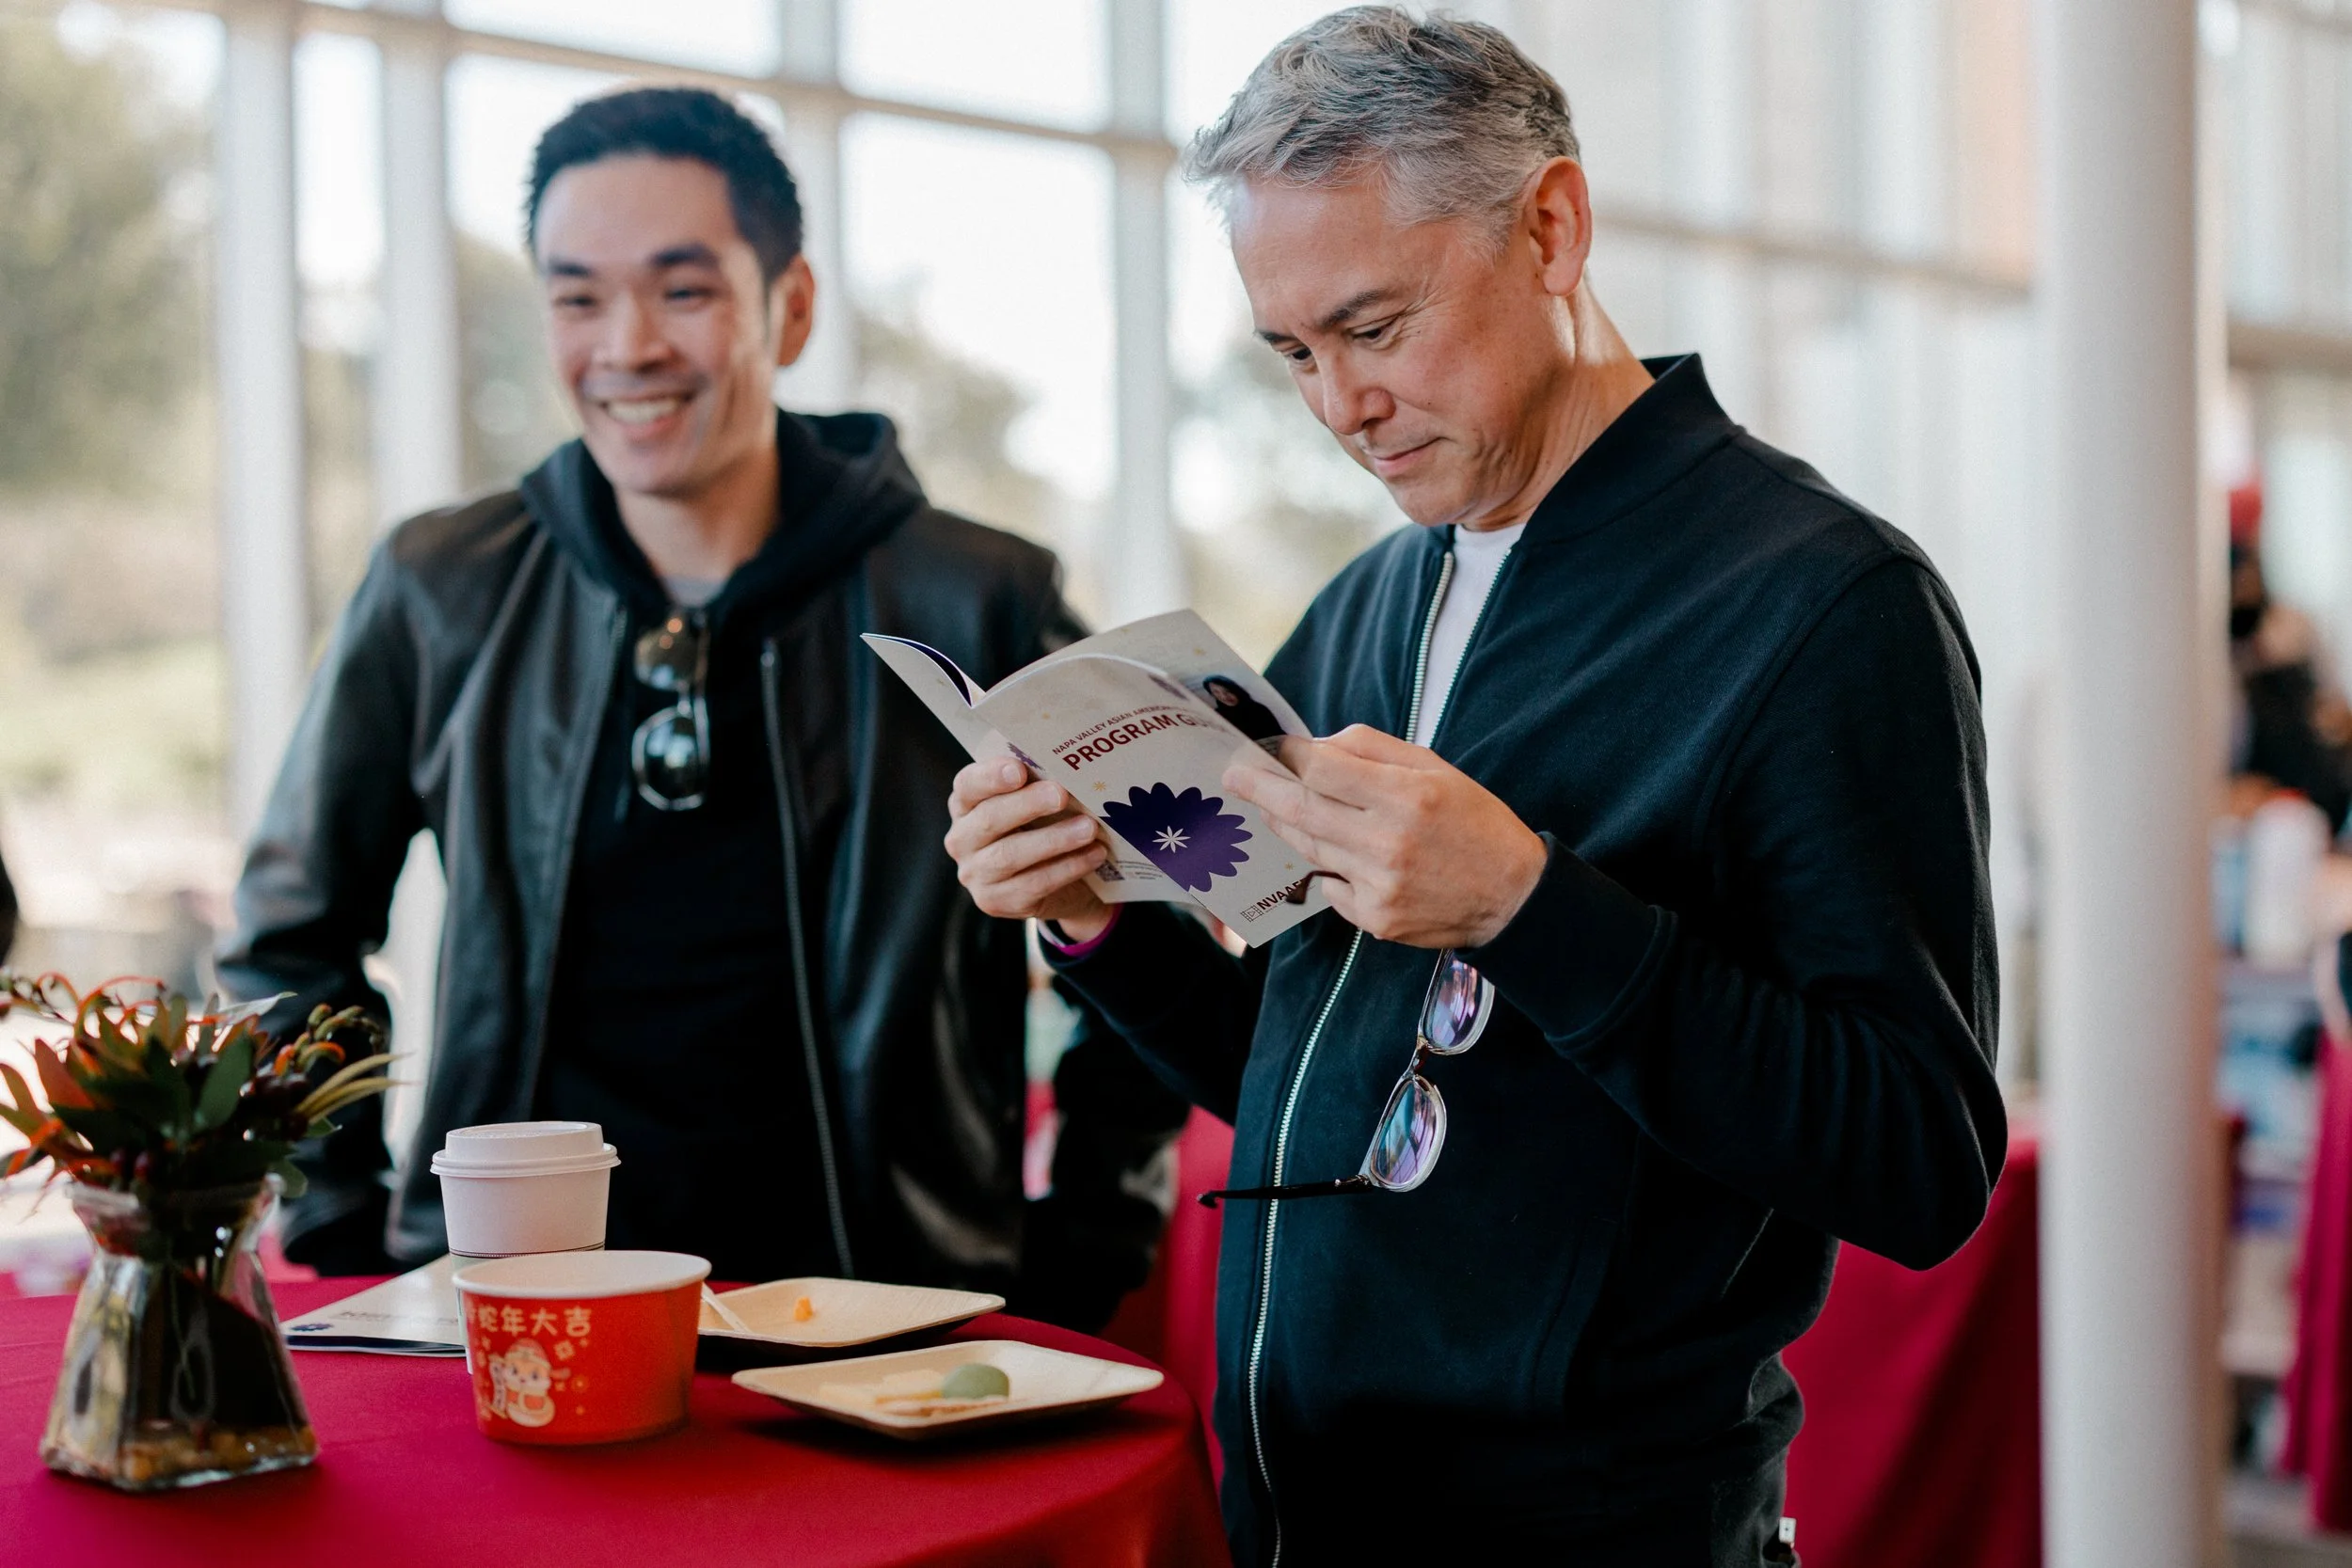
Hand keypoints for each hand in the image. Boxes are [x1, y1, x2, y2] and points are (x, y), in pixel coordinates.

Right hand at [944, 758, 1113, 940]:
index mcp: (966, 805)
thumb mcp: (1035, 805)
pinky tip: (1094, 854)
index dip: (991, 776)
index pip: (967, 785)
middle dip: (1028, 805)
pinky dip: (1067, 868)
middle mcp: (962, 839)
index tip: (1019, 769)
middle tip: (1061, 794)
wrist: (1056, 885)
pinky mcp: (995, 902)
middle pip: (989, 819)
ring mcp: (975, 874)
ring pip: (1010, 855)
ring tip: (1088, 828)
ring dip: (1054, 839)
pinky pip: (1033, 884)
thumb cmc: (1041, 829)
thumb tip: (1069, 769)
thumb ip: (1039, 786)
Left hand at [1223, 725, 1546, 948]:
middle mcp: (1388, 841)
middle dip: (1260, 788)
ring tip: (1268, 806)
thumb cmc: (1474, 822)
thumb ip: (1373, 751)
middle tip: (1233, 775)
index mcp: (1407, 796)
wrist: (1513, 897)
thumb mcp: (1435, 769)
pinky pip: (1331, 886)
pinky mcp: (1376, 920)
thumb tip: (1316, 747)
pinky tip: (1341, 856)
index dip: (1289, 755)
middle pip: (1301, 809)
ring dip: (1284, 824)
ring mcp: (1379, 885)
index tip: (1269, 747)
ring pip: (1309, 847)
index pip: (1323, 768)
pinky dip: (1328, 867)